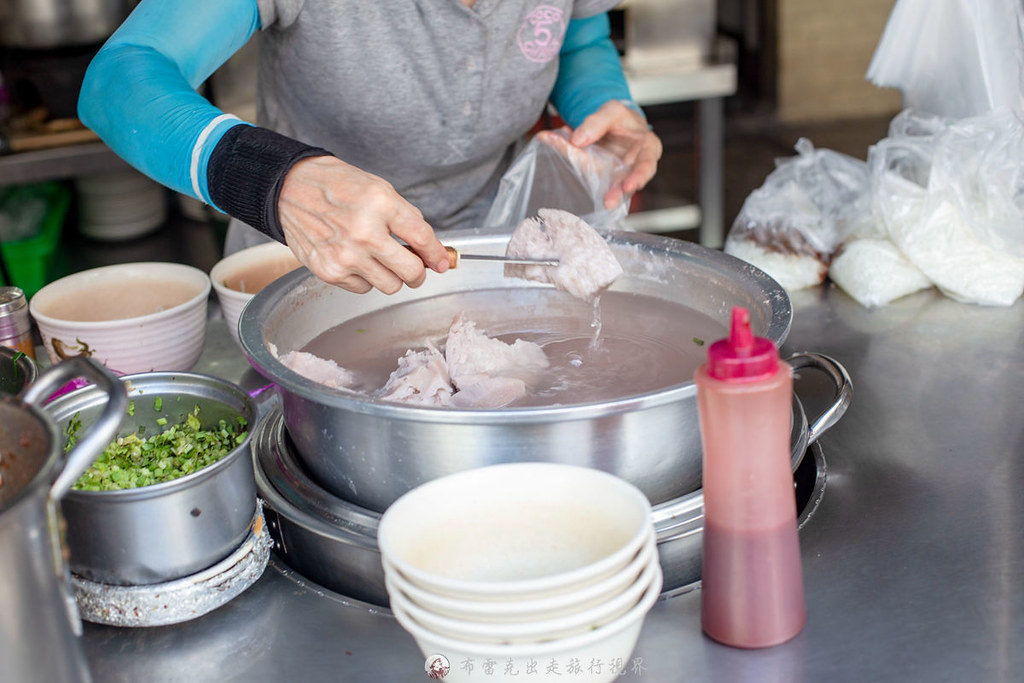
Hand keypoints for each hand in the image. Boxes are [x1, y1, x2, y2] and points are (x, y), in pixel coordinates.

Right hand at [277, 156, 449, 293]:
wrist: (291, 189)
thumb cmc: (338, 187)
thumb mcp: (380, 189)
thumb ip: (408, 220)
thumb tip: (431, 251)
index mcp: (380, 205)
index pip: (422, 238)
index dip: (436, 254)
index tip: (441, 262)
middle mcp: (363, 232)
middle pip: (411, 272)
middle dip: (419, 272)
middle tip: (414, 267)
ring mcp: (345, 255)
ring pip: (390, 286)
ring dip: (392, 276)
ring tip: (379, 259)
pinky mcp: (329, 271)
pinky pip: (363, 288)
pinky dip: (365, 278)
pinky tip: (356, 259)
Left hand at [538, 100, 661, 209]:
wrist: (611, 124)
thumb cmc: (622, 119)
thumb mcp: (613, 111)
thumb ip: (597, 122)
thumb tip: (576, 139)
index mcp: (648, 149)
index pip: (646, 165)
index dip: (639, 177)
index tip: (628, 186)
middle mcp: (634, 167)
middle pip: (629, 183)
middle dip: (619, 193)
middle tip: (609, 202)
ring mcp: (617, 175)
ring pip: (608, 185)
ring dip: (595, 189)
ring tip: (588, 194)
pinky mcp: (600, 177)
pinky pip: (587, 173)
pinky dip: (573, 162)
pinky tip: (556, 145)